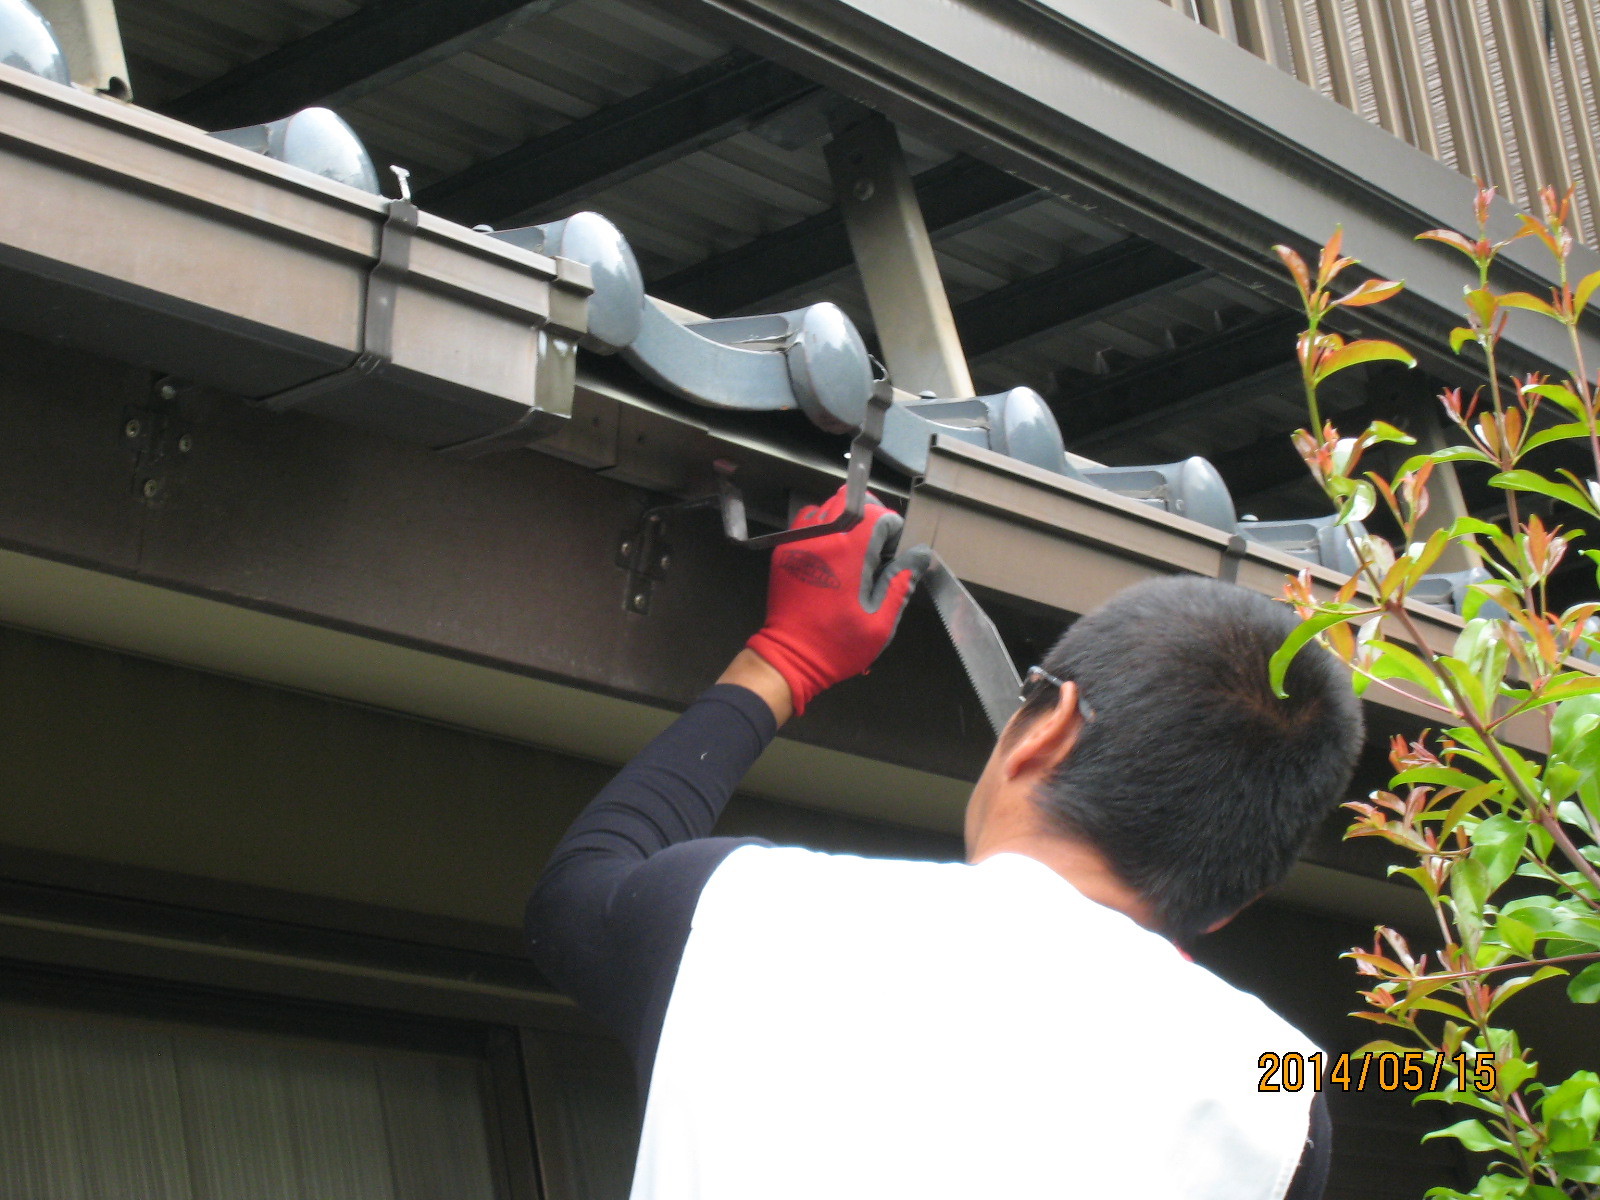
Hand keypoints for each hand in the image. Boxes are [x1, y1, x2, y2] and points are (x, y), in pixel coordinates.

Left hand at [744, 485, 929, 714]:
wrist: (789, 658)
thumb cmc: (838, 645)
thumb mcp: (881, 623)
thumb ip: (901, 583)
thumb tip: (920, 555)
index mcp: (849, 552)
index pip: (878, 514)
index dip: (892, 531)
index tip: (893, 555)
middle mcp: (821, 537)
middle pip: (851, 501)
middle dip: (870, 519)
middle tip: (875, 551)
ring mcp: (798, 541)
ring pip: (827, 508)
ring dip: (845, 522)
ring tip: (852, 553)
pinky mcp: (784, 551)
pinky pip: (806, 523)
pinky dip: (822, 529)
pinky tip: (830, 556)